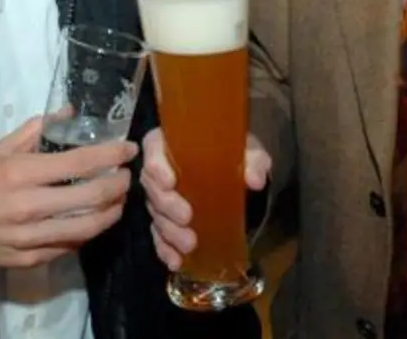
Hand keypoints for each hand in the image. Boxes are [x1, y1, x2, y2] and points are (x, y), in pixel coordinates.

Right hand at [0, 116, 138, 270]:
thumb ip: (35, 130)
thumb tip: (69, 112)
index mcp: (19, 174)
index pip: (79, 162)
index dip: (111, 155)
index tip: (128, 149)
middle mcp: (28, 207)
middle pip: (92, 196)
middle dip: (119, 184)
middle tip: (127, 175)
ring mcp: (31, 237)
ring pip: (89, 226)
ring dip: (113, 210)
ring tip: (119, 199)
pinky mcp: (33, 259)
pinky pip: (72, 245)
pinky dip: (90, 230)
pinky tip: (96, 218)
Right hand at [141, 128, 270, 269]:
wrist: (241, 179)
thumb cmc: (239, 158)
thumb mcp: (250, 153)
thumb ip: (254, 161)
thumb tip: (255, 179)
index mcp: (177, 144)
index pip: (154, 147)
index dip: (157, 165)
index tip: (171, 182)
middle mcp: (164, 170)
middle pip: (151, 185)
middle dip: (167, 205)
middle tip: (187, 218)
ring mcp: (163, 198)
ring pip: (155, 213)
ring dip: (169, 232)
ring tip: (189, 245)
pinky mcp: (167, 222)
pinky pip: (159, 236)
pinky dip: (165, 249)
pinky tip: (176, 262)